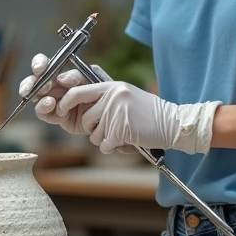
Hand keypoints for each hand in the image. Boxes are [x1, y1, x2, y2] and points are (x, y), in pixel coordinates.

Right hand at [17, 54, 111, 134]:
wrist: (109, 111)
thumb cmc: (101, 90)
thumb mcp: (92, 77)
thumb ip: (77, 75)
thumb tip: (61, 77)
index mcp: (60, 72)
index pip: (44, 64)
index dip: (38, 64)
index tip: (40, 68)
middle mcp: (53, 86)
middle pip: (33, 81)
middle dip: (31, 83)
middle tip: (39, 87)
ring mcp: (53, 101)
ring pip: (35, 98)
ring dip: (40, 98)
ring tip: (50, 101)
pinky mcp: (55, 116)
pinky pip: (43, 113)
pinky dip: (44, 109)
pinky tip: (53, 107)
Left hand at [54, 81, 220, 155]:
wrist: (173, 122)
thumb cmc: (150, 113)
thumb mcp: (126, 96)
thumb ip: (106, 98)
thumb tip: (81, 105)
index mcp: (112, 87)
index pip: (78, 91)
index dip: (66, 102)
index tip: (62, 109)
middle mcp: (112, 97)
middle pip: (86, 119)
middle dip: (95, 129)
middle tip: (113, 129)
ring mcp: (116, 113)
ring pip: (95, 135)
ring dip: (107, 140)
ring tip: (125, 134)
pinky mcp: (121, 129)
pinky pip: (105, 145)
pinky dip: (115, 148)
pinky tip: (128, 141)